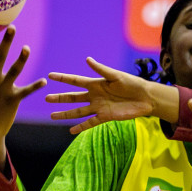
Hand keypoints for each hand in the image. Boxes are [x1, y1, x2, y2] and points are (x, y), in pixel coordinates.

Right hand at [47, 59, 176, 133]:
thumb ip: (101, 69)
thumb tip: (87, 59)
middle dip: (60, 98)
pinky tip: (71, 131)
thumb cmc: (132, 83)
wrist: (145, 98)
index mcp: (96, 83)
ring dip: (65, 114)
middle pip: (73, 97)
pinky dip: (81, 127)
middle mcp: (94, 96)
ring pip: (78, 111)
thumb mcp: (116, 75)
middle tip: (46, 97)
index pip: (76, 80)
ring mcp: (98, 107)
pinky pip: (90, 123)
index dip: (63, 78)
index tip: (50, 76)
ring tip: (52, 116)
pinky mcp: (105, 117)